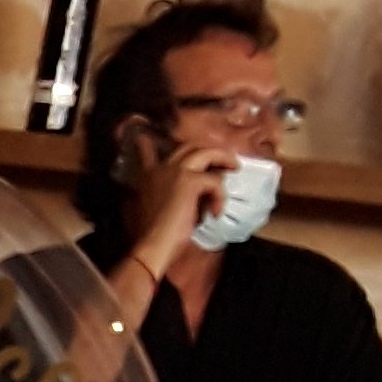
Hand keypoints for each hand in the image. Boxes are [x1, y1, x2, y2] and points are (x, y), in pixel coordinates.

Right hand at [129, 136, 238, 276]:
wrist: (154, 245)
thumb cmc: (153, 236)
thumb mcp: (153, 209)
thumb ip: (166, 194)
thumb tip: (191, 194)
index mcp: (148, 176)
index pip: (147, 149)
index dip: (151, 142)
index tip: (150, 136)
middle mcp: (162, 168)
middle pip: (188, 146)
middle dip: (208, 150)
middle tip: (222, 158)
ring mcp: (177, 172)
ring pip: (206, 152)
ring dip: (223, 158)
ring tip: (234, 167)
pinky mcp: (191, 182)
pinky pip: (214, 181)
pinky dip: (219, 196)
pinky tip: (216, 212)